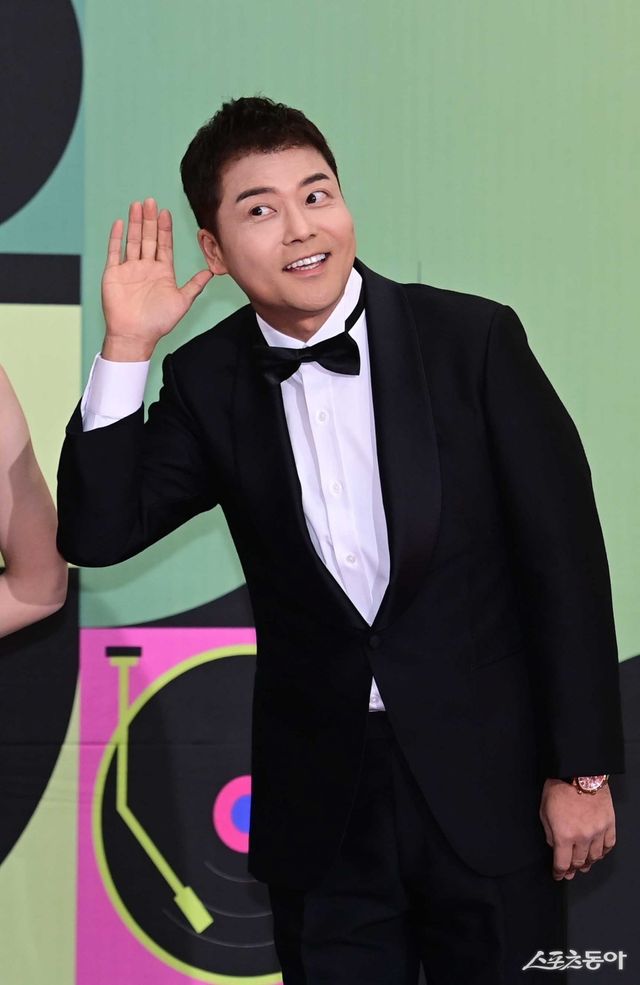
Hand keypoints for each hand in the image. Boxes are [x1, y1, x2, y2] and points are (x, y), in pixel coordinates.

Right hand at [101, 197, 212, 360]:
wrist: (136, 335)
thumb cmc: (159, 322)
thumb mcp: (182, 301)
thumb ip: (195, 285)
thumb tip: (212, 272)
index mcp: (162, 272)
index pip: (164, 245)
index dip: (165, 229)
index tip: (166, 212)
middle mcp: (146, 268)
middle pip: (148, 238)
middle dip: (150, 220)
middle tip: (151, 201)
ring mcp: (129, 269)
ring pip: (132, 241)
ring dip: (134, 223)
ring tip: (137, 205)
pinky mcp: (114, 274)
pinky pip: (114, 252)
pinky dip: (116, 238)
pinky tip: (120, 223)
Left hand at [539, 778, 615, 879]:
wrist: (578, 772)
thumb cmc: (558, 789)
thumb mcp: (544, 812)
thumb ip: (550, 834)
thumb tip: (555, 847)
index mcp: (564, 835)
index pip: (562, 863)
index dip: (559, 872)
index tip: (558, 875)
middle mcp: (583, 837)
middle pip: (579, 862)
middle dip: (573, 869)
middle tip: (570, 872)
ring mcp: (598, 831)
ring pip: (595, 857)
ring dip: (588, 863)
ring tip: (584, 864)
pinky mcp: (609, 824)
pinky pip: (609, 845)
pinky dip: (603, 852)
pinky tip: (598, 853)